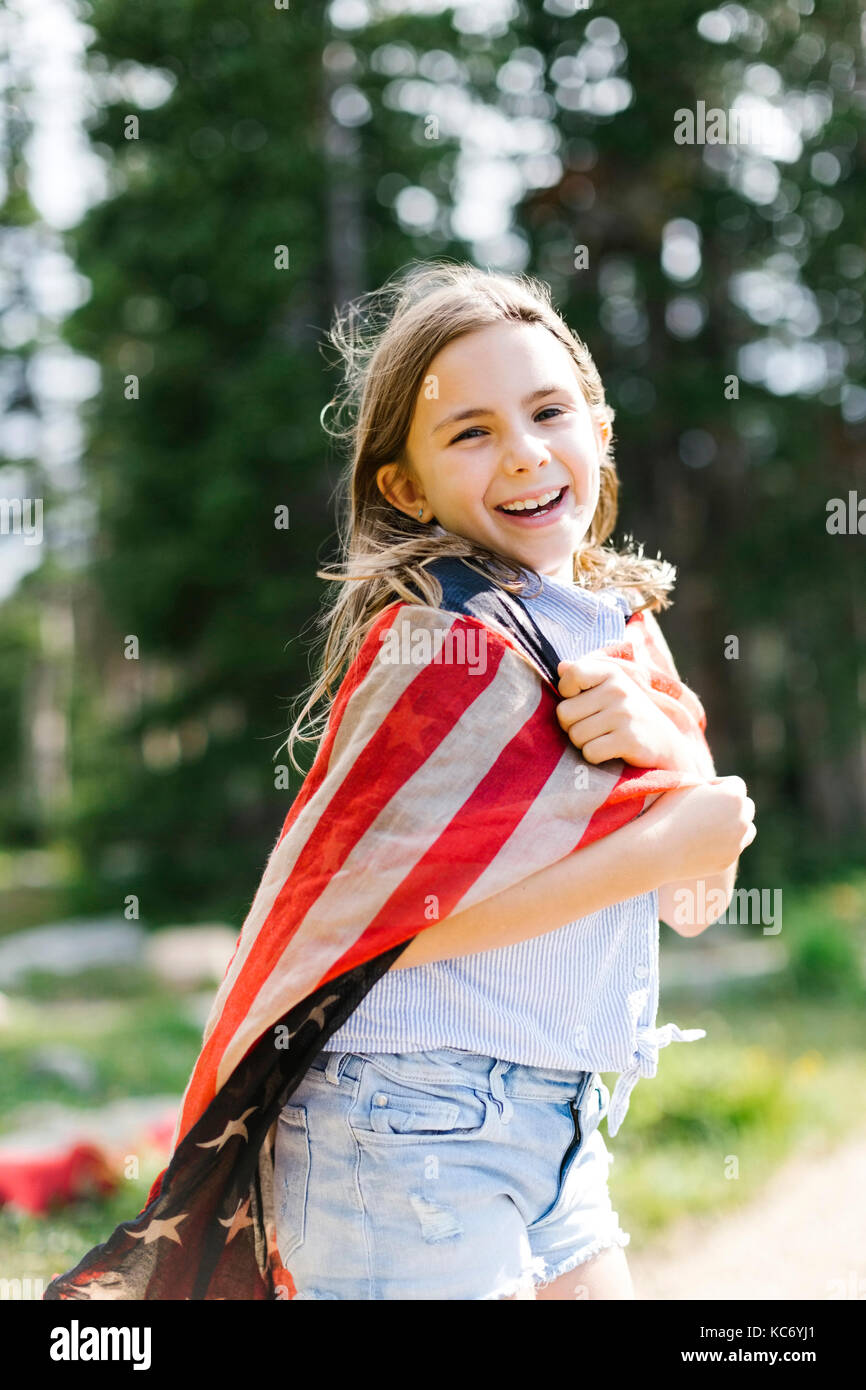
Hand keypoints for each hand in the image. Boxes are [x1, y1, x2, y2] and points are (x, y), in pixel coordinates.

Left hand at [556, 655, 685, 767]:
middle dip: (573, 726)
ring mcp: (625, 714)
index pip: (571, 675)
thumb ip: (585, 677)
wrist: (666, 745)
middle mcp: (619, 690)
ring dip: (585, 743)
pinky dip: (596, 757)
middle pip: (564, 713)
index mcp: (612, 673)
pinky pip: (590, 753)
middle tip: (595, 728)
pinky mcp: (629, 740)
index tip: (581, 700)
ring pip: (575, 736)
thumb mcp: (611, 689)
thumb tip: (560, 666)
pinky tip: (612, 751)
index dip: (567, 693)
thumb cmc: (629, 716)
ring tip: (605, 738)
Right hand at [638, 777, 755, 881]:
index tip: (698, 792)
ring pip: (746, 828)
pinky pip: (733, 847)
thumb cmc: (667, 811)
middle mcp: (742, 819)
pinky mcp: (728, 859)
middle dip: (730, 805)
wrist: (656, 848)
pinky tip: (701, 840)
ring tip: (709, 824)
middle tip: (704, 808)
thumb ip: (706, 783)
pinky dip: (724, 843)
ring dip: (734, 824)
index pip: (736, 784)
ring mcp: (737, 842)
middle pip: (745, 806)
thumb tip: (717, 787)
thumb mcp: (686, 786)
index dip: (717, 785)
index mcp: (733, 796)